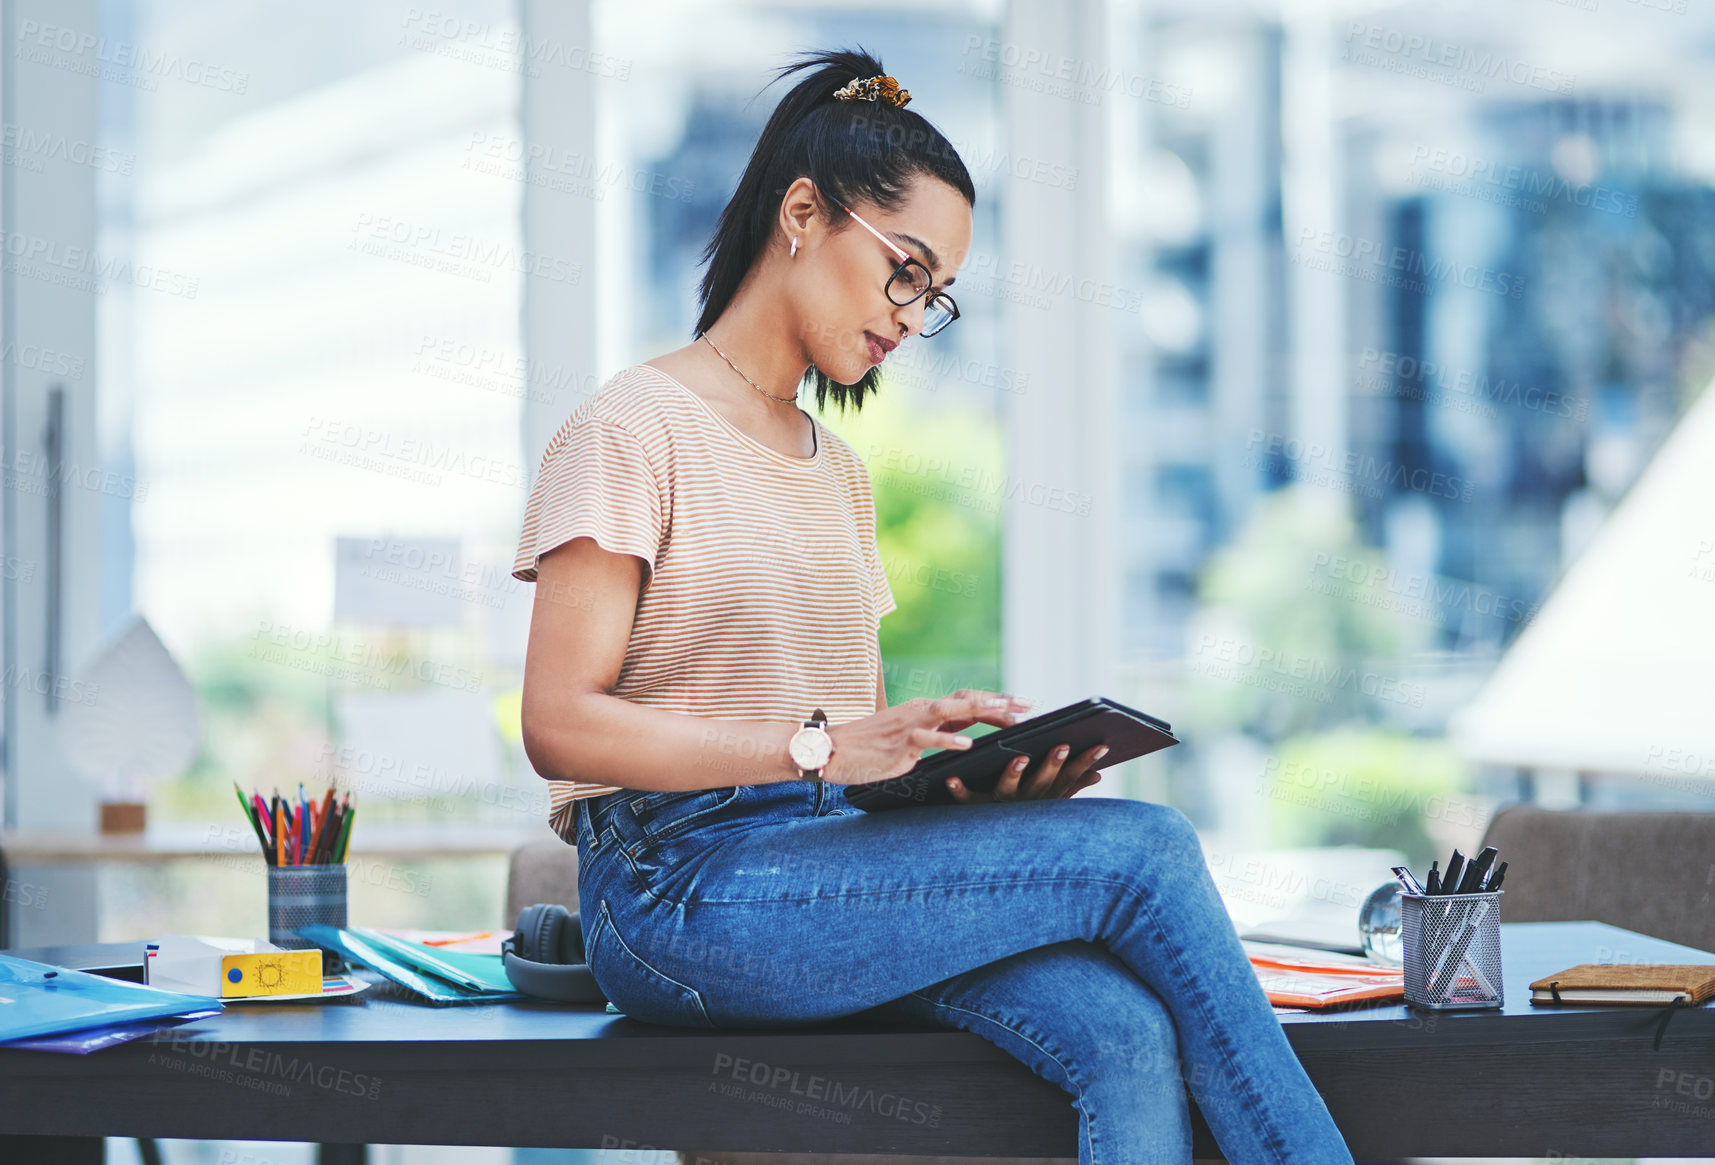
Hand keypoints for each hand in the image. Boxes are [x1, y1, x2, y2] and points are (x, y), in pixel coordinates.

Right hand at [822, 690, 1034, 786]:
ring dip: (982, 710)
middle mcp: (921, 711)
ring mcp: (910, 725)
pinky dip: (948, 740)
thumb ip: (932, 738)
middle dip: (1000, 702)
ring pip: (951, 710)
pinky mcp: (899, 743)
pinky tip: (967, 745)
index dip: (995, 701)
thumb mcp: (907, 740)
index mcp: (924, 711)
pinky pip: (927, 739)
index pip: (966, 701)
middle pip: (966, 700)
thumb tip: (961, 743)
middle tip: (1029, 705)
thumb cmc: (870, 749)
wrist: (833, 750)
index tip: (1023, 705)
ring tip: (1008, 714)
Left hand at [945, 742, 1108, 803]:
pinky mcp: (975, 808)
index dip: (1085, 763)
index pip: (1070, 778)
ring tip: (1019, 757)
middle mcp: (1025, 802)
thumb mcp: (1051, 801)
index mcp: (1044, 797)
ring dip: (1014, 774)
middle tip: (1062, 746)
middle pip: (1042, 783)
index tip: (1101, 746)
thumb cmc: (1025, 816)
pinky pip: (967, 800)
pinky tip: (951, 778)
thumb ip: (1073, 785)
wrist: (990, 856)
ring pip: (1008, 790)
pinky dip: (959, 789)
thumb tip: (1098, 774)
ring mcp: (1001, 806)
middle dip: (1053, 765)